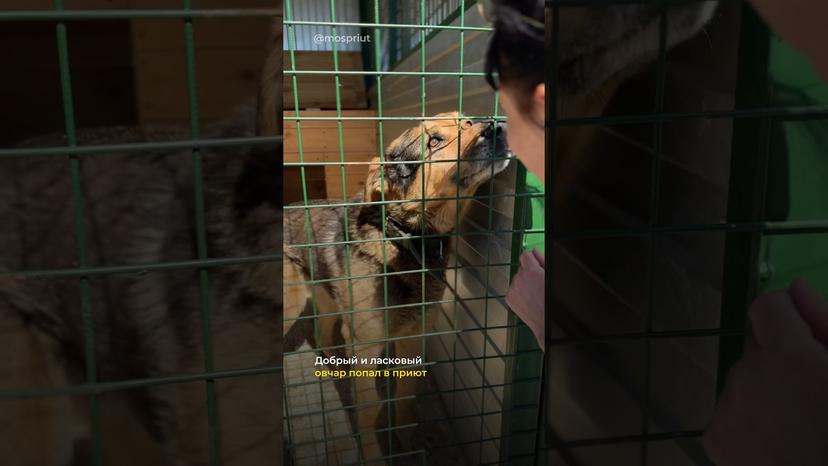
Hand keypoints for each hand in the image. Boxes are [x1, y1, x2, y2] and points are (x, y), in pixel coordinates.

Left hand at [506, 249, 544, 348]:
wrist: (545, 321)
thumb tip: (535, 251)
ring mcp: (512, 290)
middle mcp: (518, 279)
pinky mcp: (509, 299)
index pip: (525, 255)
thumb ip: (542, 260)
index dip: (531, 259)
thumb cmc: (551, 302)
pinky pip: (513, 290)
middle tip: (538, 284)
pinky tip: (528, 299)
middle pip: (521, 268)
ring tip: (534, 294)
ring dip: (523, 284)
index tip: (535, 265)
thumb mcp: (550, 276)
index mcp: (530, 272)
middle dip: (528, 273)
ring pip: (516, 280)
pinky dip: (519, 293)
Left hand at [703, 278, 827, 465]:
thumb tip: (797, 287)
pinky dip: (748, 420)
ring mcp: (726, 407)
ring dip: (765, 390)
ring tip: (797, 423)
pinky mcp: (714, 436)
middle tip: (811, 392)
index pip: (767, 305)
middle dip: (781, 359)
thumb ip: (825, 322)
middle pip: (758, 347)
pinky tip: (776, 442)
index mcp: (786, 356)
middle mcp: (747, 375)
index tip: (804, 336)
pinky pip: (729, 412)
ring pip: (743, 380)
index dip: (788, 316)